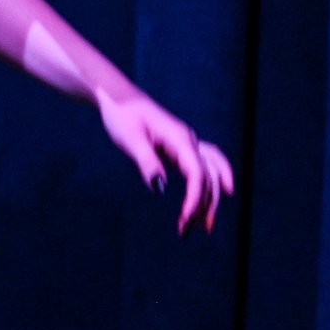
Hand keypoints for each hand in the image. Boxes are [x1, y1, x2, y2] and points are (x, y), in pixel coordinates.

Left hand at [97, 88, 234, 232]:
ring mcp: (188, 145)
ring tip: (204, 227)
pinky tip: (208, 202)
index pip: (198, 173)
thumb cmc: (122, 116)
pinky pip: (204, 169)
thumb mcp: (130, 138)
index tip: (185, 219)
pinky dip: (209, 186)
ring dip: (208, 200)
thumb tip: (160, 187)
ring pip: (210, 175)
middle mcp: (190, 142)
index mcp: (180, 138)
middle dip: (203, 205)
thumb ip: (146, 161)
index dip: (195, 198)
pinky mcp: (182, 149)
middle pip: (208, 177)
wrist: (118, 98)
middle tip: (191, 231)